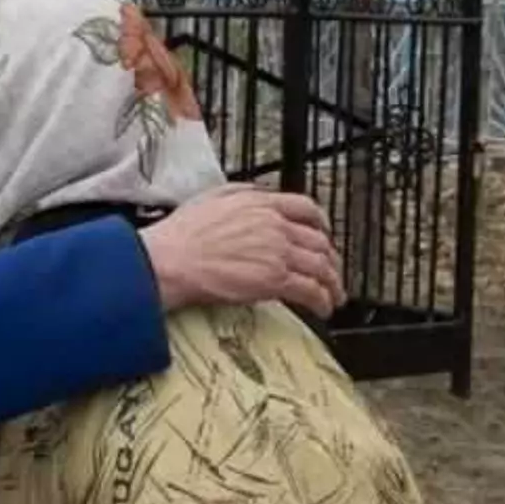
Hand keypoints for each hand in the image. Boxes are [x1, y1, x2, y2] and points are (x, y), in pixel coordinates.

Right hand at [139, 186, 343, 316]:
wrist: (171, 260)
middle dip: (331, 259)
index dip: (321, 223)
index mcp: (261, 203)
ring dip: (332, 284)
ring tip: (333, 296)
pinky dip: (322, 300)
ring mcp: (277, 252)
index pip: (306, 208)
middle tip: (331, 271)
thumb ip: (242, 195)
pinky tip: (322, 308)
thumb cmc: (182, 235)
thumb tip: (256, 199)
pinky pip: (310, 290)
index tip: (323, 233)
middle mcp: (275, 225)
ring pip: (321, 267)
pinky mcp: (274, 279)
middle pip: (319, 241)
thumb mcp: (213, 198)